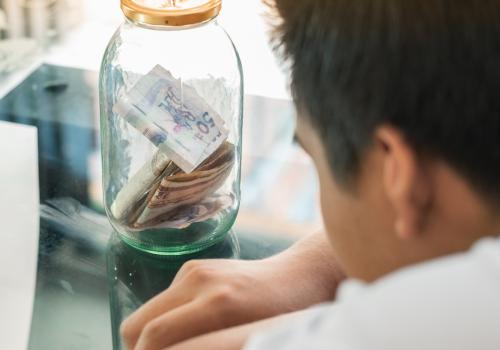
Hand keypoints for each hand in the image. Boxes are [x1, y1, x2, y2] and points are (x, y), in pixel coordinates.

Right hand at [122, 232, 343, 349]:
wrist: (299, 276)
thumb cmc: (285, 317)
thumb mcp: (249, 341)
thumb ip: (205, 349)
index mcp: (218, 304)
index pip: (155, 338)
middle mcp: (200, 281)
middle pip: (137, 325)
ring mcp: (194, 269)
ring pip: (146, 312)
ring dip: (149, 338)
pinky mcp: (193, 266)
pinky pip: (162, 301)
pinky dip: (163, 321)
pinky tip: (186, 332)